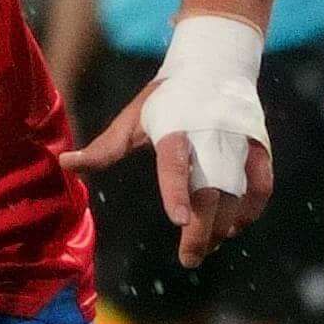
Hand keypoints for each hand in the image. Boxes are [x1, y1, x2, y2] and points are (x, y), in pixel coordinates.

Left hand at [62, 85, 273, 268]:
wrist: (215, 65)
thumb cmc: (165, 99)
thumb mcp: (133, 119)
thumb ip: (104, 148)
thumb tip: (63, 164)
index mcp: (174, 128)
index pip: (175, 163)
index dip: (177, 191)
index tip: (178, 220)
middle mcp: (210, 136)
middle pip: (209, 190)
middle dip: (201, 229)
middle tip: (189, 259)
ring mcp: (238, 142)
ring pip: (235, 194)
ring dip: (222, 226)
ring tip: (205, 246)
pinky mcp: (258, 146)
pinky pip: (261, 186)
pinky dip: (250, 211)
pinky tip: (233, 228)